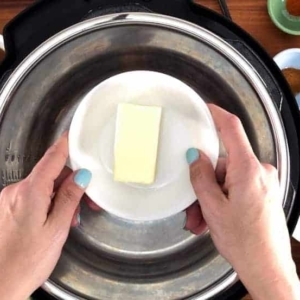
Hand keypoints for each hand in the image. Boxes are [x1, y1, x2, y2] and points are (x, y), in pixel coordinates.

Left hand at [0, 133, 93, 299]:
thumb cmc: (26, 262)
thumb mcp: (56, 229)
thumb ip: (69, 199)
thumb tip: (81, 176)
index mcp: (30, 193)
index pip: (51, 160)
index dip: (63, 145)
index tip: (72, 134)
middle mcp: (17, 191)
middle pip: (50, 175)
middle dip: (71, 184)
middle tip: (87, 200)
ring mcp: (10, 199)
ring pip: (43, 187)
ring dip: (60, 196)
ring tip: (71, 218)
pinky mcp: (8, 208)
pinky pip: (33, 196)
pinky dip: (48, 202)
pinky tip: (56, 218)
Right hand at [185, 104, 299, 299]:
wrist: (268, 269)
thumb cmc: (245, 242)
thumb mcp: (213, 208)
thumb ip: (202, 178)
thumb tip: (195, 157)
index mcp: (248, 170)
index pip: (232, 129)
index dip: (217, 115)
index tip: (205, 107)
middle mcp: (260, 172)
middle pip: (223, 165)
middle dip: (203, 184)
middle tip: (191, 206)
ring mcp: (263, 183)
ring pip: (226, 180)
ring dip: (210, 198)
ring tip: (200, 221)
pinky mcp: (262, 192)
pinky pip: (236, 188)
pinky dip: (221, 201)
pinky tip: (212, 220)